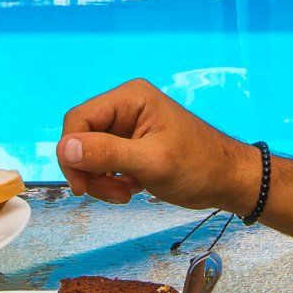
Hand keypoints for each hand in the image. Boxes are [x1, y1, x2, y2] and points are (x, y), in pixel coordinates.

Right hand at [58, 79, 259, 210]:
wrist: (228, 181)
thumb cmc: (199, 166)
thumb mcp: (152, 162)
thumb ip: (107, 153)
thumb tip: (65, 148)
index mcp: (130, 98)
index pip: (79, 119)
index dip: (72, 152)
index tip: (80, 186)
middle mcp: (125, 107)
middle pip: (81, 138)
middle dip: (90, 170)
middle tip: (113, 195)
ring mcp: (127, 128)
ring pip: (89, 154)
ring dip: (100, 180)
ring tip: (124, 194)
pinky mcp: (130, 147)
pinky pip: (103, 164)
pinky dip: (110, 182)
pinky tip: (131, 190)